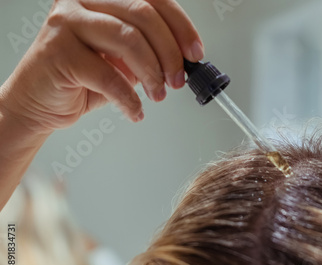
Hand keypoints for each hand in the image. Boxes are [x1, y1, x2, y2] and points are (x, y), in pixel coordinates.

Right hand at [0, 0, 203, 131]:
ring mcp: (67, 23)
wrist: (40, 103)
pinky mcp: (58, 52)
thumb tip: (186, 59)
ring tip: (158, 94)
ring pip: (129, 40)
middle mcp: (82, 1)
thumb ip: (150, 50)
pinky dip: (130, 99)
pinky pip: (109, 76)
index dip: (180, 26)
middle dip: (170, 53)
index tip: (195, 53)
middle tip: (178, 80)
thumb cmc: (82, 79)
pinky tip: (135, 110)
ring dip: (153, 74)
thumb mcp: (123, 59)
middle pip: (144, 15)